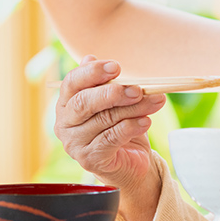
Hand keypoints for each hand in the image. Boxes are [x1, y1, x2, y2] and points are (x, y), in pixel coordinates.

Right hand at [53, 56, 167, 220]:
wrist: (130, 162)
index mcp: (66, 103)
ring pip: (104, 119)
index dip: (92, 72)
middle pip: (84, 102)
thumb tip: (89, 58)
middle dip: (113, 93)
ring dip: (134, 108)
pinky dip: (132, 127)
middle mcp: (64, 123)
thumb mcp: (113, 101)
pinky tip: (146, 121)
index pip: (72, 82)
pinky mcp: (90, 160)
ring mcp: (75, 144)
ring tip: (155, 101)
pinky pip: (112, 138)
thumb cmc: (118, 126)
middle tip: (138, 89)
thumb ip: (103, 82)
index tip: (116, 67)